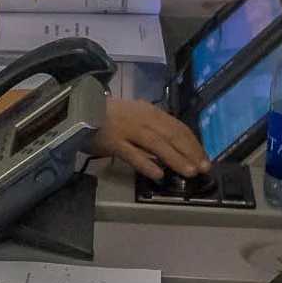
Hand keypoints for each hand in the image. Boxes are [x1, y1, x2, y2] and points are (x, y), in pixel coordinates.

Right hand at [88, 98, 207, 180]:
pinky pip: (133, 154)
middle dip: (190, 151)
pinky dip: (147, 164)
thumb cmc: (106, 115)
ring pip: (157, 144)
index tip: (204, 157)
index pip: (176, 126)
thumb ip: (151, 127)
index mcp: (148, 111)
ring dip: (175, 158)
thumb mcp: (133, 115)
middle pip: (171, 135)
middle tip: (204, 167)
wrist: (77, 108)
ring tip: (189, 172)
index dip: (192, 142)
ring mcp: (127, 129)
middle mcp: (141, 118)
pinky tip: (158, 174)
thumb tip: (174, 145)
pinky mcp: (112, 141)